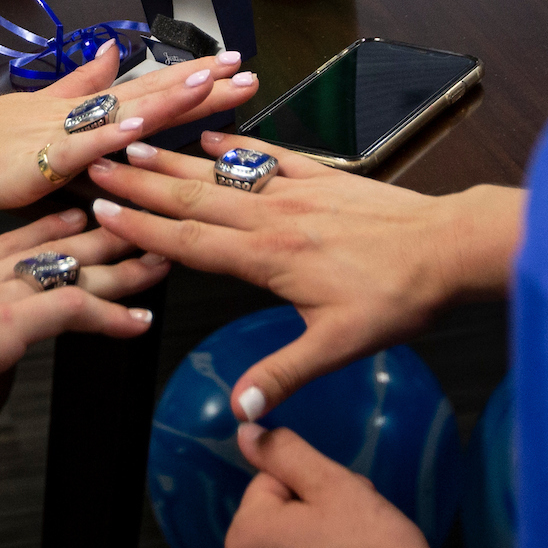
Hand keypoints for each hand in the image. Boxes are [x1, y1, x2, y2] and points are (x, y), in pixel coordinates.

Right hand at [0, 47, 257, 208]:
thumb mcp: (38, 113)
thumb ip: (79, 88)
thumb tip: (112, 55)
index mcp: (83, 113)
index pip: (147, 93)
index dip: (191, 81)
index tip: (233, 69)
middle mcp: (79, 117)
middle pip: (148, 97)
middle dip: (201, 87)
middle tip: (247, 73)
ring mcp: (59, 134)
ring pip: (122, 114)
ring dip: (168, 98)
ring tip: (212, 84)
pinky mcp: (36, 159)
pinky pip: (78, 146)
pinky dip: (109, 134)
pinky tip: (139, 126)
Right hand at [0, 209, 170, 398]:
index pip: (20, 237)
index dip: (55, 223)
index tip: (80, 207)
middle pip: (62, 243)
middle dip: (107, 230)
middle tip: (145, 216)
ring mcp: (6, 294)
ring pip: (81, 268)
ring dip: (126, 267)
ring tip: (165, 260)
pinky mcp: (15, 320)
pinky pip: (77, 310)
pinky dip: (113, 317)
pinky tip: (141, 322)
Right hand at [88, 132, 522, 418]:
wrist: (451, 247)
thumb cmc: (398, 297)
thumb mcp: (340, 345)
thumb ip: (284, 373)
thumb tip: (242, 409)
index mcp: (268, 258)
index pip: (189, 242)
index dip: (141, 227)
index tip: (102, 210)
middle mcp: (272, 218)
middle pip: (193, 199)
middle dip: (140, 183)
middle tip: (96, 164)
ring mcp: (296, 192)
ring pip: (222, 174)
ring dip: (175, 160)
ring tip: (136, 145)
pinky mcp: (322, 179)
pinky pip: (270, 158)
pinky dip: (237, 147)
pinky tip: (214, 138)